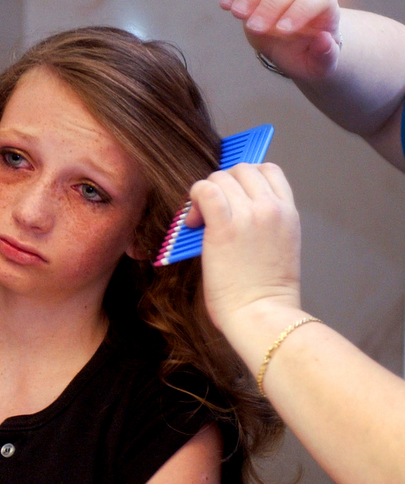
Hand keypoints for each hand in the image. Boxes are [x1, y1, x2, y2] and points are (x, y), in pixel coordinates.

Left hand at [185, 163, 301, 330]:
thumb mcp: (280, 246)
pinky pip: (205, 190)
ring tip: (201, 221)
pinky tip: (194, 221)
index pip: (268, 170)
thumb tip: (235, 208)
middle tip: (213, 212)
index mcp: (288, 212)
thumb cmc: (265, 291)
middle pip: (242, 169)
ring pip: (220, 177)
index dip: (245, 179)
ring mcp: (250, 214)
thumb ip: (265, 222)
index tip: (234, 200)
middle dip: (223, 185)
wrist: (262, 314)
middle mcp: (272, 208)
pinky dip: (195, 198)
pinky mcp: (225, 226)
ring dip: (206, 194)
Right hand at [220, 0, 341, 79]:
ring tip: (238, 13)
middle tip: (255, 28)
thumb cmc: (306, 54)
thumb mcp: (319, 64)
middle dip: (271, 3)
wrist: (291, 45)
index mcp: (324, 5)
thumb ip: (325, 56)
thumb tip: (324, 41)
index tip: (282, 31)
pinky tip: (225, 5)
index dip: (300, 10)